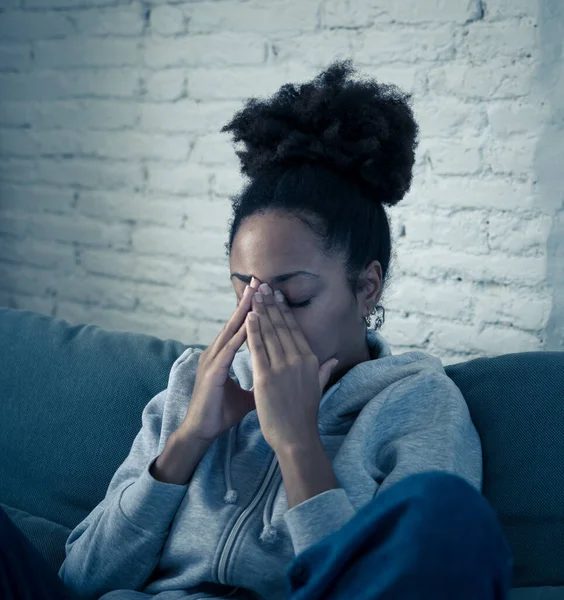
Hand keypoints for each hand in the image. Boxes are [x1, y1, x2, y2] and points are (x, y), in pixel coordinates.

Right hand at [178, 278, 260, 442]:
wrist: (202, 431)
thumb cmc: (221, 411)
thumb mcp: (248, 393)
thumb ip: (260, 380)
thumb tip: (277, 378)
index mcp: (222, 355)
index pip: (240, 328)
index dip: (251, 310)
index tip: (264, 293)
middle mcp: (215, 353)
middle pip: (233, 323)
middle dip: (246, 302)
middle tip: (258, 281)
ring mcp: (211, 361)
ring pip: (229, 332)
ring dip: (242, 313)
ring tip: (254, 294)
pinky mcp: (211, 373)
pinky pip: (227, 352)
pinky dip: (238, 338)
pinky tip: (248, 326)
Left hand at [245, 282, 338, 452]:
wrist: (296, 437)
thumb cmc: (304, 415)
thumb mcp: (318, 388)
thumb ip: (324, 370)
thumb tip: (334, 358)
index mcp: (311, 360)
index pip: (294, 329)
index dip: (284, 310)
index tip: (277, 295)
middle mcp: (299, 359)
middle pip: (281, 326)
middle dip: (271, 304)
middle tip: (263, 286)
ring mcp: (283, 367)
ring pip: (269, 333)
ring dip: (261, 311)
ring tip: (254, 295)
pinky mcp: (267, 377)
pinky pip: (258, 349)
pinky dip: (253, 331)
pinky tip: (248, 317)